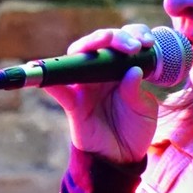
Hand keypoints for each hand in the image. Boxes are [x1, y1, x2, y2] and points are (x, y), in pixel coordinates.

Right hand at [43, 24, 161, 162]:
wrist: (123, 157)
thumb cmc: (135, 129)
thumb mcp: (145, 111)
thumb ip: (137, 93)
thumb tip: (133, 71)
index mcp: (121, 68)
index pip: (123, 42)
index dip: (133, 34)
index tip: (146, 43)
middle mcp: (101, 72)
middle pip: (99, 43)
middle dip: (114, 37)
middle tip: (132, 46)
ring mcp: (85, 86)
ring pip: (79, 58)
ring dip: (88, 46)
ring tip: (103, 42)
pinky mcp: (73, 104)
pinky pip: (59, 91)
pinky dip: (51, 81)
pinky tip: (46, 73)